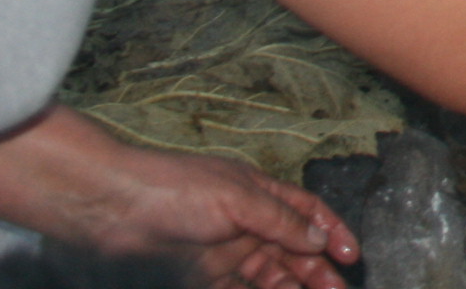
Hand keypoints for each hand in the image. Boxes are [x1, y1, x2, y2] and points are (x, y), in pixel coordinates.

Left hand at [80, 146, 355, 288]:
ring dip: (290, 288)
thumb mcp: (238, 198)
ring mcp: (224, 249)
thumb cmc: (176, 188)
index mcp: (259, 194)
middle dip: (316, 270)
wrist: (114, 207)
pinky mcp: (201, 274)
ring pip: (268, 274)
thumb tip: (318, 238)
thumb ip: (279, 221)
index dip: (331, 231)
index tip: (350, 256)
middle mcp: (246, 222)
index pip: (306, 212)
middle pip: (291, 248)